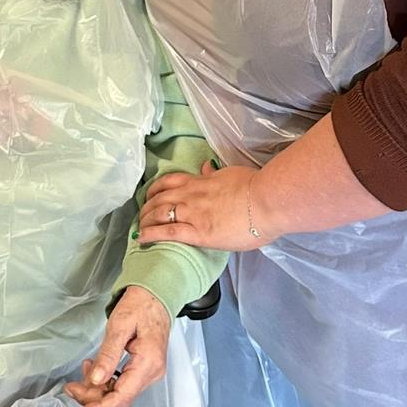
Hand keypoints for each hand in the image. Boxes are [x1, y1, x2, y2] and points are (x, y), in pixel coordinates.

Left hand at [64, 286, 170, 406]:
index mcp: (148, 363)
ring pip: (119, 392)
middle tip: (71, 387)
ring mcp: (149, 372)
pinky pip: (122, 382)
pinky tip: (95, 368)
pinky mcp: (143, 369)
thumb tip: (97, 380)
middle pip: (119, 397)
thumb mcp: (120, 326)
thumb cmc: (140, 306)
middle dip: (93, 396)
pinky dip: (105, 379)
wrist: (155, 296)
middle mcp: (152, 372)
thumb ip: (108, 354)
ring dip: (97, 388)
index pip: (123, 396)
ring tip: (83, 371)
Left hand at [139, 161, 277, 250]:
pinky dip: (150, 234)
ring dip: (144, 220)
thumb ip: (215, 173)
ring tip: (138, 228)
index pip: (170, 182)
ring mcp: (192, 213)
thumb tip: (206, 167)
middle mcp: (191, 195)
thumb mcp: (231, 173)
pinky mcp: (197, 232)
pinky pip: (167, 232)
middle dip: (146, 207)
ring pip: (158, 213)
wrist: (267, 201)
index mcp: (200, 181)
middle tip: (141, 215)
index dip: (156, 189)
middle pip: (159, 198)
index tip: (151, 196)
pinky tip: (141, 238)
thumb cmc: (256, 188)